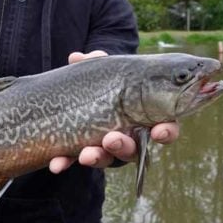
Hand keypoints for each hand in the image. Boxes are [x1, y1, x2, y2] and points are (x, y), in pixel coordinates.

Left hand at [48, 51, 179, 173]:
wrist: (80, 92)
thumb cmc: (107, 80)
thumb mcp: (103, 70)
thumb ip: (95, 62)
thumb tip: (76, 57)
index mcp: (146, 117)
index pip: (164, 128)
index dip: (165, 132)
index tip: (159, 132)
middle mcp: (130, 137)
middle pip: (134, 149)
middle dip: (123, 146)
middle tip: (112, 139)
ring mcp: (107, 148)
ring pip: (107, 158)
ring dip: (97, 157)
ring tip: (87, 154)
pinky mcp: (85, 151)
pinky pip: (75, 161)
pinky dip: (65, 162)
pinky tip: (56, 164)